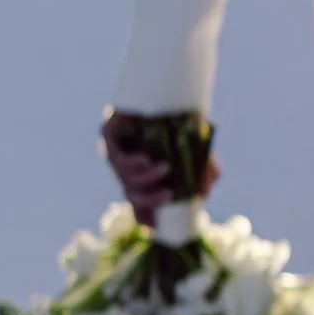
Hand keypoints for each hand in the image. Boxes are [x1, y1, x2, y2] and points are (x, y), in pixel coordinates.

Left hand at [101, 108, 217, 227]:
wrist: (161, 88)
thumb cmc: (179, 121)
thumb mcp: (196, 150)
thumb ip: (203, 169)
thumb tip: (205, 191)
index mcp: (142, 174)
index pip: (139, 202)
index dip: (145, 216)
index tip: (155, 226)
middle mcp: (127, 167)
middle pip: (133, 195)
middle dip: (151, 200)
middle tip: (169, 194)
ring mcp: (117, 152)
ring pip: (126, 179)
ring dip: (146, 179)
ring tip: (164, 169)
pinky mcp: (109, 135)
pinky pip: (117, 157)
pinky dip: (133, 163)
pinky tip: (146, 160)